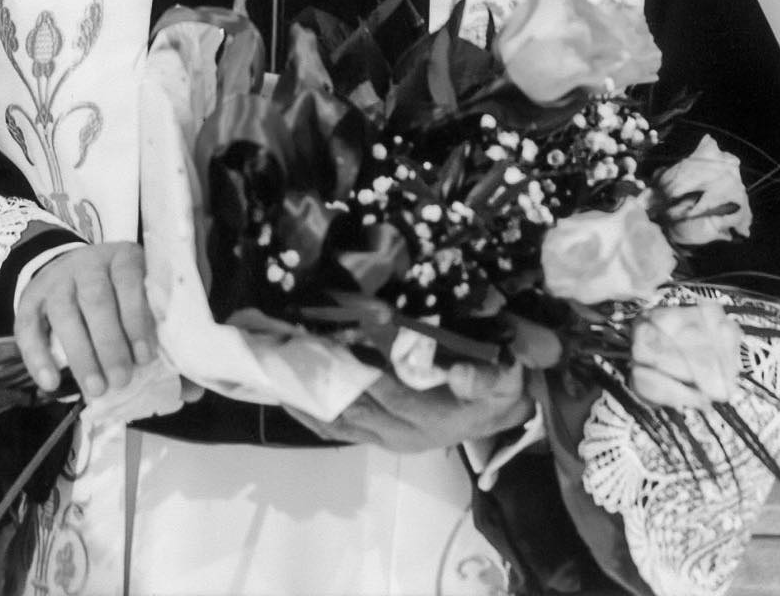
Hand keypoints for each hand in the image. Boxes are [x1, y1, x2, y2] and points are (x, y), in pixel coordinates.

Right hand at [14, 240, 156, 402]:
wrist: (73, 268)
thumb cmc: (120, 295)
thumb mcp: (147, 301)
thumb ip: (168, 339)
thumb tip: (192, 390)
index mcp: (124, 258)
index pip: (130, 281)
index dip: (137, 318)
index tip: (145, 356)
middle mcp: (88, 263)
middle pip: (96, 300)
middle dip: (110, 343)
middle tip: (121, 379)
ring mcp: (57, 279)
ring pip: (64, 313)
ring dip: (80, 353)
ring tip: (96, 388)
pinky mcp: (31, 298)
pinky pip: (28, 326)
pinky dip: (37, 356)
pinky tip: (51, 383)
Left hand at [285, 361, 532, 453]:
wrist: (504, 413)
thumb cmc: (499, 388)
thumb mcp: (504, 380)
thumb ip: (486, 378)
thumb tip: (462, 376)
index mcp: (429, 419)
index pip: (385, 394)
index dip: (355, 371)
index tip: (324, 343)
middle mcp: (402, 433)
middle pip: (350, 411)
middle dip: (317, 385)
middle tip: (283, 354)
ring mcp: (388, 437)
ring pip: (338, 423)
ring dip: (306, 400)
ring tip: (274, 373)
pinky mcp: (381, 435)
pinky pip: (339, 428)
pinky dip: (313, 412)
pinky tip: (290, 394)